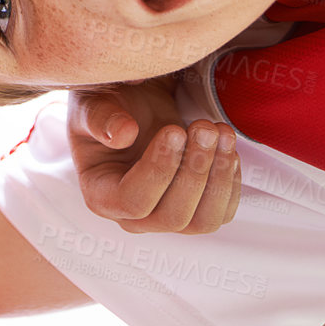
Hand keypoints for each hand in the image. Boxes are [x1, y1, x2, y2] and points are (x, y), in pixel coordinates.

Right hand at [67, 78, 240, 233]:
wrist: (134, 107)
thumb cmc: (109, 107)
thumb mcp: (94, 104)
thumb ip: (100, 118)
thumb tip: (122, 134)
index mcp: (101, 196)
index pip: (133, 201)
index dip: (158, 169)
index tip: (174, 131)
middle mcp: (133, 217)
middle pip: (173, 216)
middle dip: (194, 170)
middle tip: (204, 127)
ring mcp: (167, 217)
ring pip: (203, 221)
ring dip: (219, 176)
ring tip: (221, 132)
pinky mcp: (197, 211)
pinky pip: (222, 212)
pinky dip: (230, 180)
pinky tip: (227, 146)